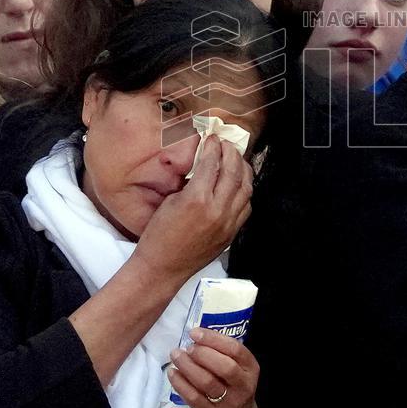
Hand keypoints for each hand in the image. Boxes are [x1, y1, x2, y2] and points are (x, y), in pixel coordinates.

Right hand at [135, 136, 252, 278]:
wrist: (162, 268)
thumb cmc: (159, 236)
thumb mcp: (170, 201)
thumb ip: (190, 182)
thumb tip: (204, 165)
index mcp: (197, 199)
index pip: (212, 163)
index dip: (213, 147)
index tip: (212, 139)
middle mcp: (216, 210)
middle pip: (233, 172)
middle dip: (231, 153)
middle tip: (226, 145)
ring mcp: (227, 223)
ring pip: (246, 188)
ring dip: (243, 170)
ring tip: (236, 160)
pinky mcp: (231, 233)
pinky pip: (246, 207)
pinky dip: (245, 192)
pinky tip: (239, 185)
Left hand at [168, 328, 258, 407]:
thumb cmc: (234, 383)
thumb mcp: (239, 366)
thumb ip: (224, 351)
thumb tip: (197, 336)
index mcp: (250, 368)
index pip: (235, 349)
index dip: (213, 339)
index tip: (195, 333)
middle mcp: (242, 385)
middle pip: (224, 367)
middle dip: (202, 353)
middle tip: (188, 347)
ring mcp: (228, 402)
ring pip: (206, 382)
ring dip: (187, 366)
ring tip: (177, 356)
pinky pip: (193, 397)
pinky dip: (180, 383)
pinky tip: (173, 372)